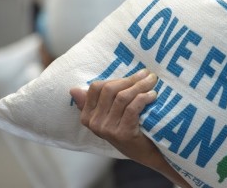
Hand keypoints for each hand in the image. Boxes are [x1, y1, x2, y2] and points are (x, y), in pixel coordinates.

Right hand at [70, 70, 191, 186]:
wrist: (145, 152)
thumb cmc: (129, 128)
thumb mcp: (111, 115)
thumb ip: (97, 101)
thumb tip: (74, 90)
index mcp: (88, 116)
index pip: (96, 88)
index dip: (118, 78)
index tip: (137, 74)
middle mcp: (94, 123)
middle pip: (110, 90)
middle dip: (131, 79)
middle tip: (149, 75)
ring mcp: (107, 129)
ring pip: (122, 97)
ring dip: (141, 86)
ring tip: (153, 82)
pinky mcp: (122, 133)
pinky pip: (132, 108)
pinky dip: (144, 98)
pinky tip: (153, 96)